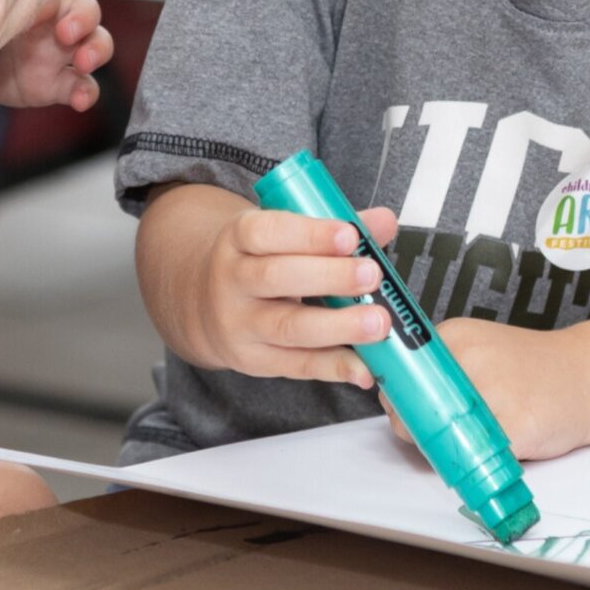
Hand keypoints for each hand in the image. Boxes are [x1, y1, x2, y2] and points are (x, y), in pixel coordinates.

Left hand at [0, 0, 107, 115]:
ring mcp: (64, 56)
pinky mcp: (62, 85)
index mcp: (45, 6)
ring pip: (98, 47)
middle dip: (86, 23)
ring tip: (83, 64)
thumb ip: (7, 13)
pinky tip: (80, 100)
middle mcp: (60, 26)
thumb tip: (13, 1)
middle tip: (66, 36)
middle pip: (90, 16)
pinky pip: (85, 87)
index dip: (73, 10)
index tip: (54, 22)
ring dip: (96, 52)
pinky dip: (86, 94)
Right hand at [195, 205, 402, 385]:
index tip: (350, 235)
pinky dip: (334, 367)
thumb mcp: (280, 236)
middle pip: (277, 277)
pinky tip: (365, 368)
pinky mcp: (253, 360)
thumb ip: (333, 229)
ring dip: (338, 326)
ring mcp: (240, 323)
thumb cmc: (258, 262)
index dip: (308, 234)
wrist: (205, 304)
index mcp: (238, 238)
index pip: (266, 232)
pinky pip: (297, 365)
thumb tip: (384, 222)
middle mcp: (232, 279)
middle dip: (329, 276)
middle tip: (372, 274)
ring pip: (288, 326)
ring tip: (377, 322)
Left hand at [383, 318, 589, 463]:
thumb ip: (441, 369)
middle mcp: (471, 360)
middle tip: (437, 437)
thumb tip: (398, 403)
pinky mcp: (519, 427)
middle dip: (416, 430)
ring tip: (468, 444)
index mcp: (455, 337)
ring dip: (447, 451)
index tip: (407, 414)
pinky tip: (493, 453)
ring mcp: (496, 394)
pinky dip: (480, 464)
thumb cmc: (531, 369)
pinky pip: (481, 458)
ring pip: (443, 437)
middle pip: (414, 409)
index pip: (400, 376)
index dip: (399, 402)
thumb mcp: (479, 350)